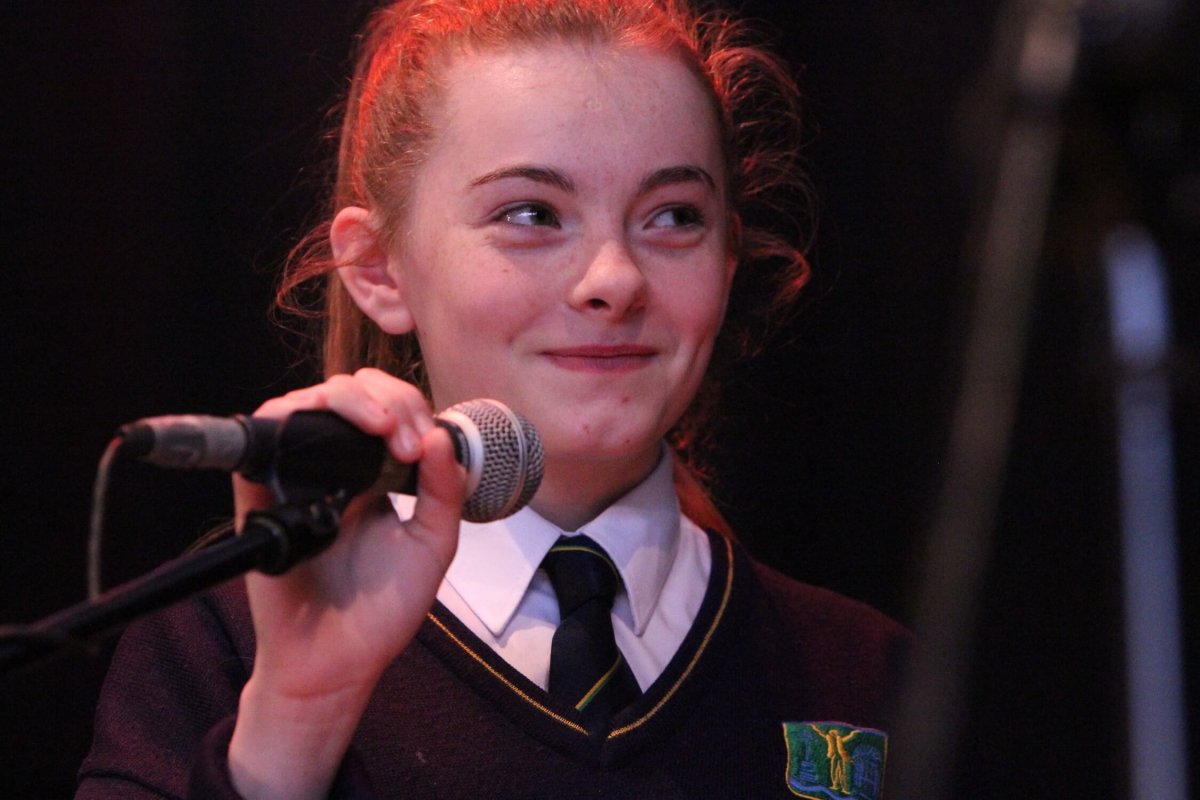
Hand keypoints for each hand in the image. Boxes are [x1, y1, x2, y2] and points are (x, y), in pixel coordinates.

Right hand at [227, 368, 465, 799]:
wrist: (336, 662)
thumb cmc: (381, 611)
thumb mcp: (433, 546)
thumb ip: (444, 491)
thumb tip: (442, 436)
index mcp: (378, 471)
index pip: (389, 408)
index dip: (411, 408)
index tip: (426, 441)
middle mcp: (336, 465)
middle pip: (351, 392)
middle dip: (387, 399)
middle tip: (406, 439)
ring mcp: (297, 475)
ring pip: (309, 402)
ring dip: (348, 401)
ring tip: (381, 430)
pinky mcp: (261, 492)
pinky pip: (263, 437)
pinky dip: (290, 418)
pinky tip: (326, 435)